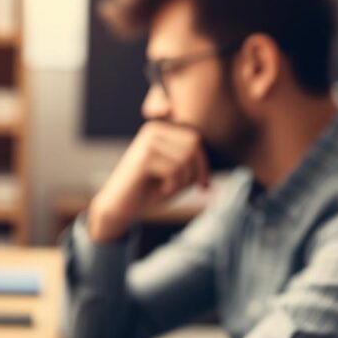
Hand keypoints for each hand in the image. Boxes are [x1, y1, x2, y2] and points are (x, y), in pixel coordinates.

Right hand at [87, 121, 210, 242]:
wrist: (119, 207)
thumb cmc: (150, 191)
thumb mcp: (178, 175)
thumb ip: (194, 165)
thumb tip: (218, 163)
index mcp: (161, 129)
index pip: (196, 139)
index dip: (203, 164)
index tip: (202, 185)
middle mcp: (153, 129)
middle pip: (194, 145)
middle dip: (194, 172)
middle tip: (182, 188)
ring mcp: (147, 141)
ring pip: (186, 158)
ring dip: (182, 181)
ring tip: (167, 188)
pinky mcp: (144, 157)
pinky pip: (175, 170)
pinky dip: (172, 186)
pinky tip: (159, 190)